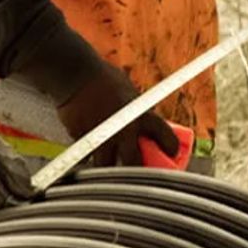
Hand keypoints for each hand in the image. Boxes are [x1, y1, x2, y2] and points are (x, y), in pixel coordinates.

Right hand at [57, 61, 178, 166]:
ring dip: (108, 169)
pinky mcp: (83, 139)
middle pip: (134, 163)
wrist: (75, 75)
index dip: (171, 147)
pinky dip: (90, 154)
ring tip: (108, 169)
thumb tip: (144, 122)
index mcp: (140, 115)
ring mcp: (103, 137)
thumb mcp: (129, 91)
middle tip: (136, 172)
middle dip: (137, 171)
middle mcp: (124, 129)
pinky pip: (87, 155)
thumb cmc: (103, 78)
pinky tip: (89, 147)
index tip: (172, 153)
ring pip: (106, 166)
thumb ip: (137, 109)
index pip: (165, 136)